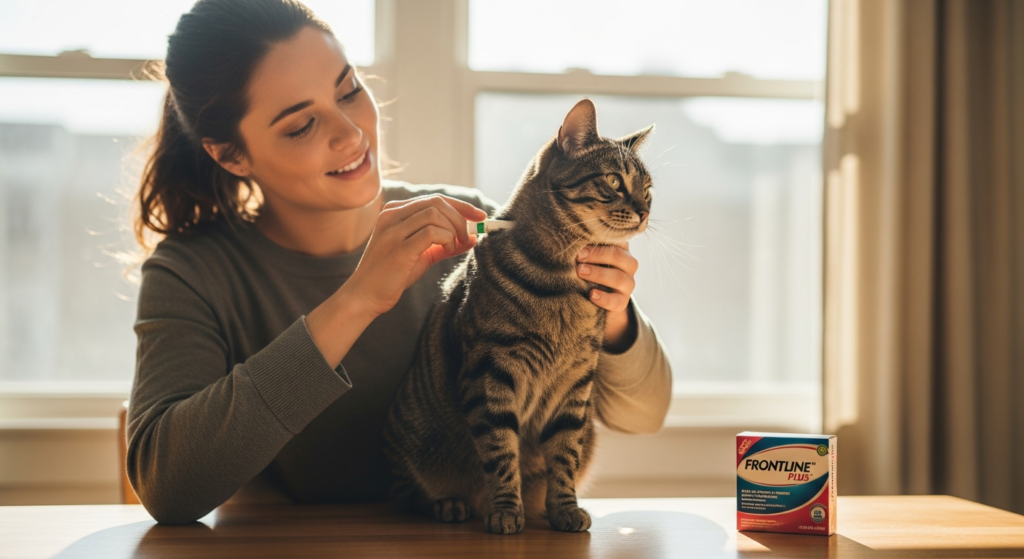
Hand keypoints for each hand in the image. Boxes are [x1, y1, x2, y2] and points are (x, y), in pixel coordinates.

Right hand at [348, 194, 486, 317]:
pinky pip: (431, 232)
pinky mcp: (398, 248)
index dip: (461, 205)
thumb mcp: (422, 255)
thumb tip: (473, 237)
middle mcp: (391, 215)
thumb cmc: (393, 275)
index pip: (434, 199)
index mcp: (394, 212)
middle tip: (469, 236)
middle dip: (461, 217)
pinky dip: (446, 239)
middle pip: (437, 202)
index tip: (479, 216)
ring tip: (454, 247)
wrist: (365, 296)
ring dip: (454, 230)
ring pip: (435, 214)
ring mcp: (393, 230)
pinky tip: (446, 250)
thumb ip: (444, 243)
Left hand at [576, 242, 637, 350]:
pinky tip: (591, 294)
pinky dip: (604, 298)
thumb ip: (585, 246)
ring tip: (580, 272)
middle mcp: (628, 264)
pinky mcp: (622, 302)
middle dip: (597, 255)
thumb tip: (569, 235)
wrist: (592, 297)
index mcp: (621, 249)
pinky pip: (616, 301)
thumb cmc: (587, 268)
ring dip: (598, 274)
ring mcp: (628, 284)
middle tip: (578, 256)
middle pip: (618, 256)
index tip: (582, 238)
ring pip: (619, 278)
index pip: (617, 239)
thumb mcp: (587, 256)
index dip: (601, 238)